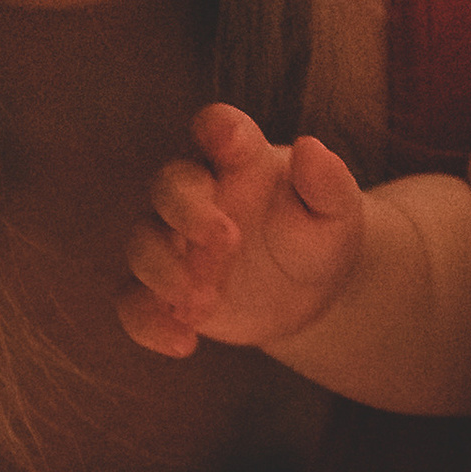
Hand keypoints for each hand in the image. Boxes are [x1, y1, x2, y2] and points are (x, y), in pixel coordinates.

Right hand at [119, 102, 364, 361]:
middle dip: (188, 214)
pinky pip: (133, 301)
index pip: (218, 128)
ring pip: (142, 244)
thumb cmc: (319, 237)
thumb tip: (311, 149)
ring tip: (206, 302)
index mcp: (240, 161)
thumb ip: (328, 182)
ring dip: (166, 271)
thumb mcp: (337, 213)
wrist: (309, 295)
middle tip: (228, 244)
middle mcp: (199, 195)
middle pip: (168, 187)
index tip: (228, 141)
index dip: (217, 129)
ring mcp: (174, 243)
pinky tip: (183, 343)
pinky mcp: (163, 291)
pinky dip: (147, 322)